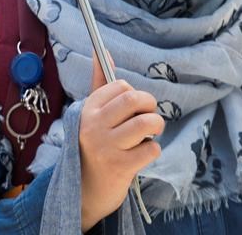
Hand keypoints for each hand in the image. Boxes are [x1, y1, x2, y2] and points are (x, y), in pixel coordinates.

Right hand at [79, 52, 163, 230]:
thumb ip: (100, 82)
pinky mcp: (120, 167)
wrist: (85, 190)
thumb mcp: (93, 113)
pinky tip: (143, 154)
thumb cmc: (94, 144)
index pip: (121, 86)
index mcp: (88, 109)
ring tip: (150, 134)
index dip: (135, 94)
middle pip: (134, 99)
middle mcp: (94, 126)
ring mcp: (106, 147)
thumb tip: (101, 50)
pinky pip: (151, 149)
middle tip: (149, 117)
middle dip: (150, 105)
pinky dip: (153, 150)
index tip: (134, 107)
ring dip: (155, 126)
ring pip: (145, 123)